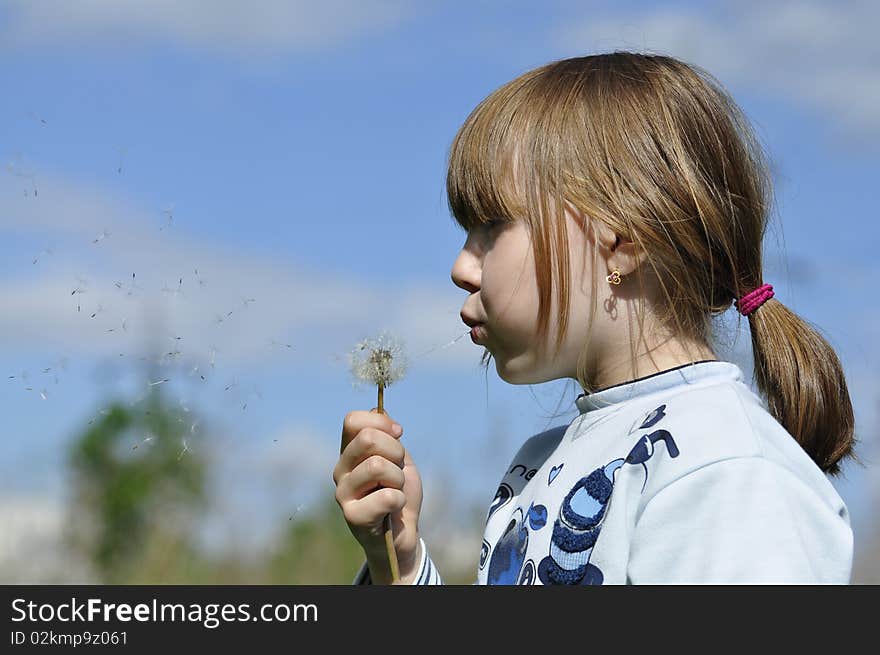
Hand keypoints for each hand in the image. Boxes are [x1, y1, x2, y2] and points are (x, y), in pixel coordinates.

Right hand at [333, 408, 422, 583]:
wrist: (403, 534)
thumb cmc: (398, 493)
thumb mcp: (398, 458)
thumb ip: (388, 435)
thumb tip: (379, 411)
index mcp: (349, 451)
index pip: (352, 420)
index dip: (381, 423)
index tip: (398, 434)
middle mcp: (341, 469)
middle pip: (367, 439)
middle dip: (395, 451)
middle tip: (398, 470)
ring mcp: (342, 492)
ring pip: (377, 466)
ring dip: (398, 478)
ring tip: (395, 491)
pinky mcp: (352, 516)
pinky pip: (387, 496)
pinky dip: (399, 500)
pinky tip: (393, 509)